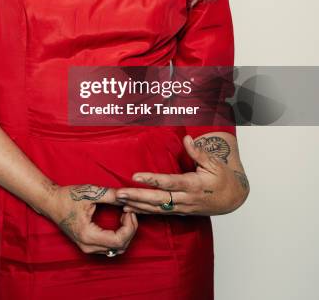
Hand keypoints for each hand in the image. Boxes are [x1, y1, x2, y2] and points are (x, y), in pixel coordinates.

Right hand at [46, 183, 137, 254]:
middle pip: (120, 247)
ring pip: (116, 249)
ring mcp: (87, 248)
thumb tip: (127, 195)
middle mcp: (88, 246)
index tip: (129, 211)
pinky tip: (118, 222)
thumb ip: (110, 195)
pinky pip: (109, 247)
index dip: (129, 227)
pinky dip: (118, 236)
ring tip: (124, 215)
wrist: (50, 202)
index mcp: (88, 235)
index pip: (118, 240)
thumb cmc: (68, 197)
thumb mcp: (91, 193)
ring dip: (125, 234)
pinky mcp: (87, 245)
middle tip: (129, 211)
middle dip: (130, 230)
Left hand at [116, 135, 249, 216]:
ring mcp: (182, 208)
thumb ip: (198, 153)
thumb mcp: (214, 164)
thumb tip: (187, 139)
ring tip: (120, 202)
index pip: (169, 182)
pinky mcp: (180, 212)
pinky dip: (144, 212)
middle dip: (138, 197)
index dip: (152, 180)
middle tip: (119, 193)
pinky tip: (131, 210)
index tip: (135, 176)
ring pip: (157, 209)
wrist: (232, 199)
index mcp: (193, 185)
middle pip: (158, 200)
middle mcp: (186, 199)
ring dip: (138, 206)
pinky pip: (160, 213)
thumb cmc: (222, 178)